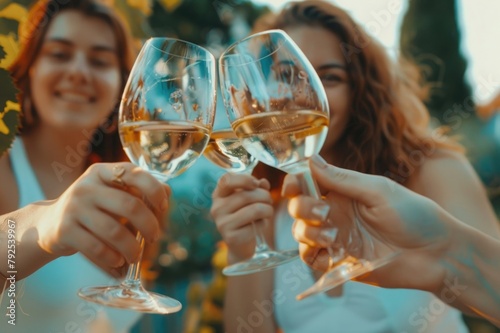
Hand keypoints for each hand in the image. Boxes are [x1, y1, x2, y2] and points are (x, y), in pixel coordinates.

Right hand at [36, 162, 169, 277]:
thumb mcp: (111, 193)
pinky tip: (118, 261)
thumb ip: (138, 192)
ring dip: (132, 248)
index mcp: (102, 172)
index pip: (134, 173)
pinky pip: (97, 248)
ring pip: (114, 231)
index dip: (154, 189)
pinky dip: (112, 258)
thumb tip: (168, 192)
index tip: (163, 206)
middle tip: (154, 237)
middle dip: (149, 225)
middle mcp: (86, 186)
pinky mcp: (64, 230)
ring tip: (136, 256)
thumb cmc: (93, 209)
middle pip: (129, 206)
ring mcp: (73, 207)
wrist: (49, 224)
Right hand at [210, 173, 272, 262]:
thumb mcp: (250, 199)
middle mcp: (217, 208)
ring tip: (268, 212)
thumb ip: (256, 188)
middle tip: (269, 202)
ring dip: (268, 210)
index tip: (256, 184)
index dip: (244, 179)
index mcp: (219, 195)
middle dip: (265, 196)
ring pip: (255, 210)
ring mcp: (222, 224)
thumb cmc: (246, 217)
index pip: (227, 180)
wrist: (240, 244)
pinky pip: (256, 225)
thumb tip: (264, 182)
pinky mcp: (231, 238)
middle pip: (247, 195)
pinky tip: (260, 225)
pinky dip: (264, 224)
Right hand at [282, 155, 449, 291]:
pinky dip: (313, 254)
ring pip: (301, 233)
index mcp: (344, 192)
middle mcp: (336, 214)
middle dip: (302, 208)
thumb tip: (310, 159)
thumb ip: (343, 179)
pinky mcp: (339, 263)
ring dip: (308, 232)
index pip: (308, 183)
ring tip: (332, 235)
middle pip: (298, 207)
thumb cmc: (415, 216)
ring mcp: (336, 239)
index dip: (296, 182)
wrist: (436, 254)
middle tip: (323, 213)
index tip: (295, 184)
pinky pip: (312, 259)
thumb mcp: (379, 190)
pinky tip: (330, 251)